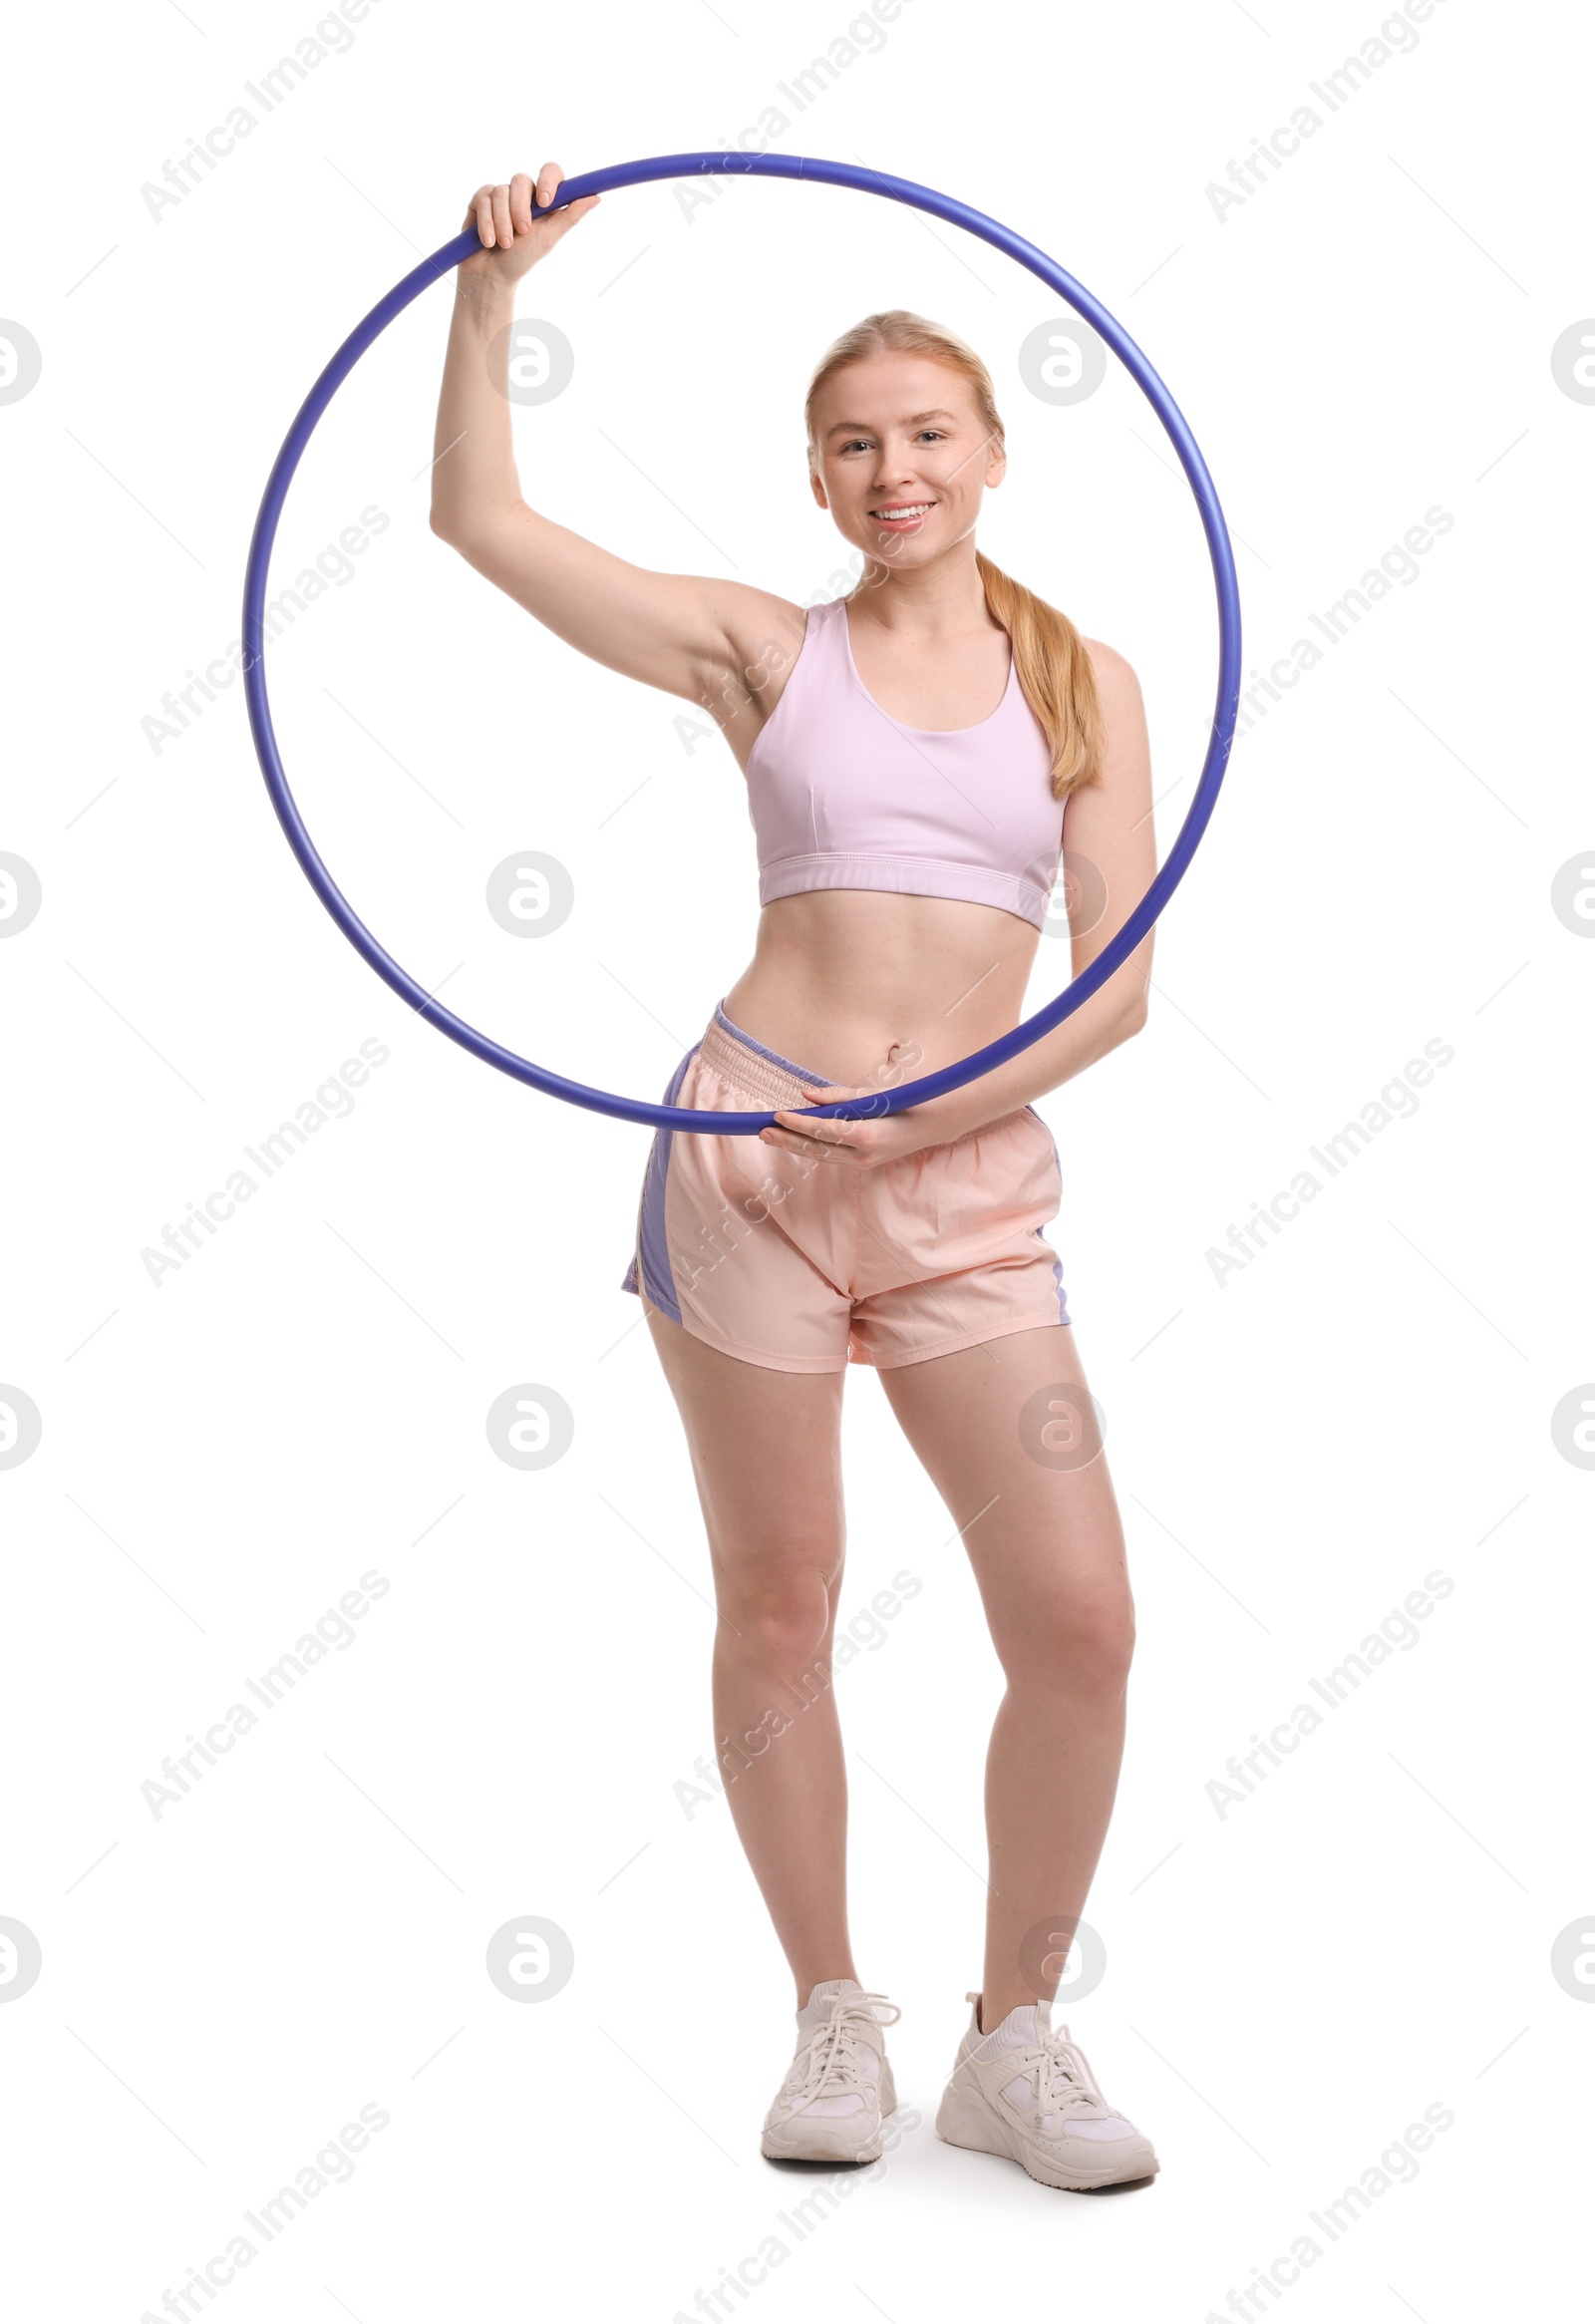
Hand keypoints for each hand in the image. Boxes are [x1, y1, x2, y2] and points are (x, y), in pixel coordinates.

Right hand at [458, 163, 599, 285]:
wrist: (491, 276)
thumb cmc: (522, 260)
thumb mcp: (549, 239)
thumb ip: (570, 216)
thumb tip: (596, 197)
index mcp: (543, 200)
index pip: (550, 172)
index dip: (548, 181)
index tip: (544, 202)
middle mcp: (522, 194)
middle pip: (521, 180)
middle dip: (520, 208)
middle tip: (522, 232)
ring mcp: (500, 195)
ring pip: (500, 191)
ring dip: (502, 222)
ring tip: (504, 244)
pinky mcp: (480, 200)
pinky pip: (483, 198)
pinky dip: (487, 222)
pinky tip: (488, 241)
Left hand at [760, 1083, 932, 1170]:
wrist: (933, 1126)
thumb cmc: (904, 1103)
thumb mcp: (873, 1094)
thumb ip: (838, 1096)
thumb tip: (805, 1094)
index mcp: (868, 1135)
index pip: (824, 1131)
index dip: (799, 1123)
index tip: (778, 1114)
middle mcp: (863, 1155)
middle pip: (816, 1149)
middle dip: (788, 1140)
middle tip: (762, 1131)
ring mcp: (863, 1163)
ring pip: (821, 1156)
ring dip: (794, 1146)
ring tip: (770, 1136)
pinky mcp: (861, 1164)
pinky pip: (830, 1156)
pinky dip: (810, 1148)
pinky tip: (792, 1140)